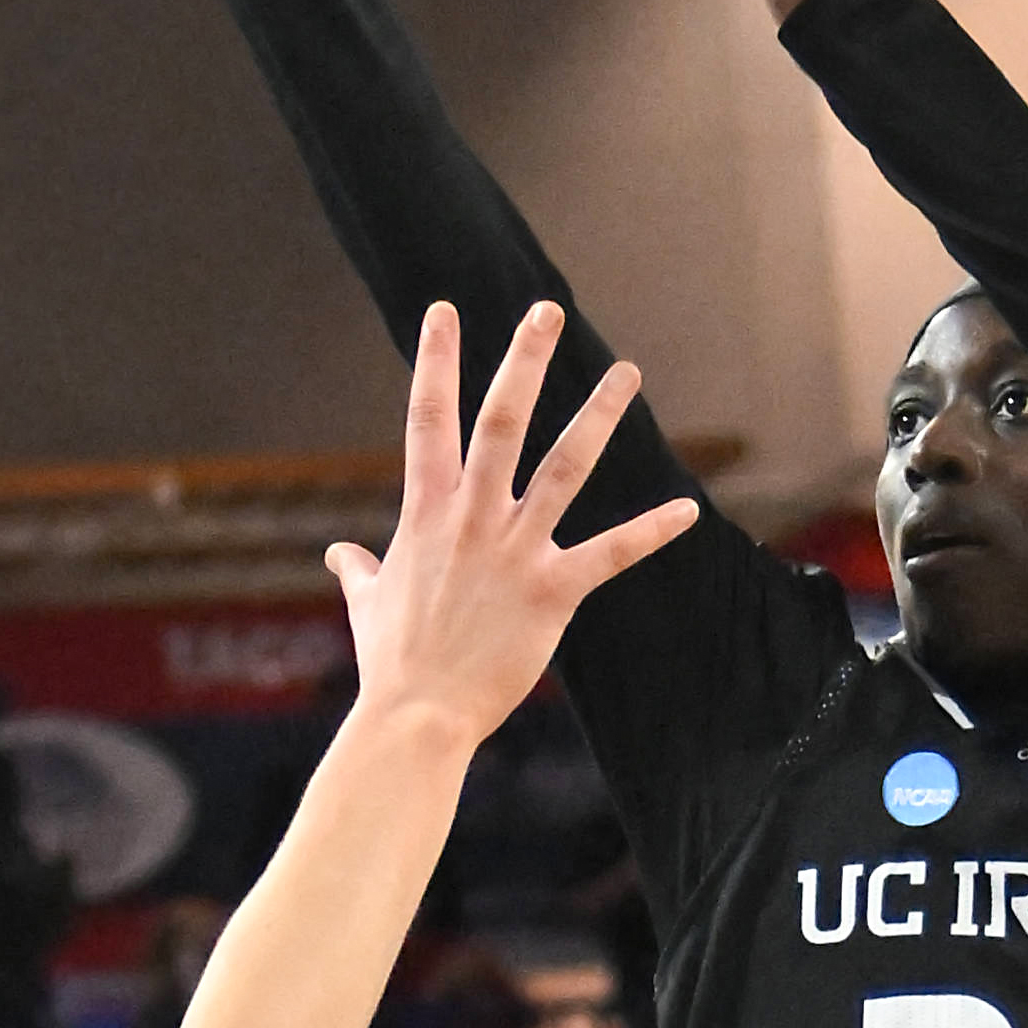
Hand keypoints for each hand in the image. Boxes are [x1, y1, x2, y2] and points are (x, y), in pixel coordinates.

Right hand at [328, 305, 696, 744]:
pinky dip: (650, 532)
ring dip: (597, 417)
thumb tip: (338, 557)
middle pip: (500, 422)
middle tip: (546, 311)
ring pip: (564, 467)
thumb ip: (358, 571)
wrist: (415, 715)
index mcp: (425, 512)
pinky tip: (688, 510)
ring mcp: (513, 551)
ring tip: (626, 372)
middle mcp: (471, 518)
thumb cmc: (391, 660)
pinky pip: (609, 554)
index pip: (428, 419)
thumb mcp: (367, 603)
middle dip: (523, 362)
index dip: (435, 362)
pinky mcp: (552, 592)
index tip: (443, 312)